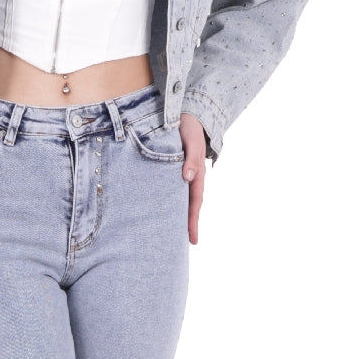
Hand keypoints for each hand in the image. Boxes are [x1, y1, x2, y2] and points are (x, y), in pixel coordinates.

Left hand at [178, 112, 207, 244]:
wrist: (186, 114)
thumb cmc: (189, 128)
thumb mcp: (191, 140)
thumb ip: (190, 158)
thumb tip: (188, 177)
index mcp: (196, 173)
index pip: (194, 202)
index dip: (192, 221)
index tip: (192, 239)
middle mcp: (190, 177)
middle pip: (189, 205)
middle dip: (187, 224)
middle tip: (185, 244)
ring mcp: (183, 174)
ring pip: (181, 199)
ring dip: (179, 215)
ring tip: (173, 233)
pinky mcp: (173, 169)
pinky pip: (172, 189)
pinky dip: (170, 201)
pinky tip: (162, 209)